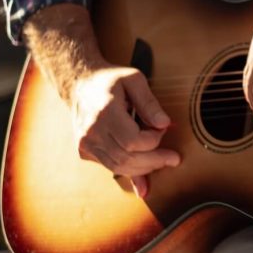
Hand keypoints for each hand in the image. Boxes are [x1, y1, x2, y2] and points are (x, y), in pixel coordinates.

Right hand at [71, 65, 177, 197]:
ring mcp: (85, 144)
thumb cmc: (110, 79)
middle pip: (127, 158)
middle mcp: (91, 132)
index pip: (133, 141)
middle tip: (173, 159)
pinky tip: (146, 172)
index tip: (164, 130)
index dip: (154, 140)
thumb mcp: (134, 80)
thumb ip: (149, 102)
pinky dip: (130, 170)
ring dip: (144, 168)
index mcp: (104, 113)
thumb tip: (164, 124)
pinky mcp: (84, 151)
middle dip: (154, 161)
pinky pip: (110, 166)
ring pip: (118, 167)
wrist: (80, 84)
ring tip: (162, 161)